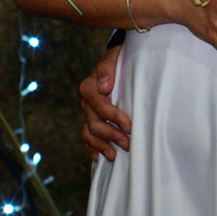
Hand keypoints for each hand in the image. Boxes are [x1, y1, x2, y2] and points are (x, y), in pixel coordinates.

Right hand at [80, 45, 127, 162]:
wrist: (117, 59)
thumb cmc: (119, 58)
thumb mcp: (114, 57)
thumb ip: (108, 69)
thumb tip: (104, 87)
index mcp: (89, 87)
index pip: (100, 107)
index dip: (115, 118)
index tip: (130, 126)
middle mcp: (86, 102)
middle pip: (94, 124)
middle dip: (112, 135)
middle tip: (129, 145)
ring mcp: (87, 112)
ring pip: (89, 133)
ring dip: (101, 146)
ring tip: (114, 156)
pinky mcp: (91, 118)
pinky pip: (86, 136)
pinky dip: (92, 148)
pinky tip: (99, 157)